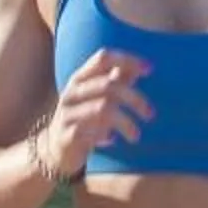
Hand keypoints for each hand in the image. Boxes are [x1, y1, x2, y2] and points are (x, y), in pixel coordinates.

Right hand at [43, 49, 152, 179]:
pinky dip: (106, 135)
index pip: (103, 58)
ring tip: (136, 135)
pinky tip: (113, 140)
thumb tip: (143, 66)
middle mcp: (72, 92)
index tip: (150, 68)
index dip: (127, 60)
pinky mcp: (67, 135)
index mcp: (80, 78)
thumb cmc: (85, 118)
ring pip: (103, 108)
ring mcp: (67, 113)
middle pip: (108, 85)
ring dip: (125, 122)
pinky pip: (91, 132)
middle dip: (134, 98)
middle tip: (151, 114)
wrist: (56, 149)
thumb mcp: (101, 97)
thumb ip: (119, 80)